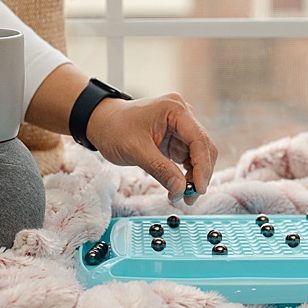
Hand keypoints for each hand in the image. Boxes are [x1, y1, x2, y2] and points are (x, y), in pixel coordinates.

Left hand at [85, 93, 217, 203]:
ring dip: (194, 178)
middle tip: (191, 197)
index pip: (199, 140)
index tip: (198, 188)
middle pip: (204, 149)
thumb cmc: (115, 128)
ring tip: (182, 196)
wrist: (103, 124)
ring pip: (199, 157)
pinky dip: (186, 176)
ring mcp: (181, 129)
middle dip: (200, 175)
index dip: (202, 166)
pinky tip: (178, 188)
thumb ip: (160, 169)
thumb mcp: (136, 150)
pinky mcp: (177, 141)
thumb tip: (181, 189)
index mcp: (175, 109)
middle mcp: (183, 116)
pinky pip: (189, 161)